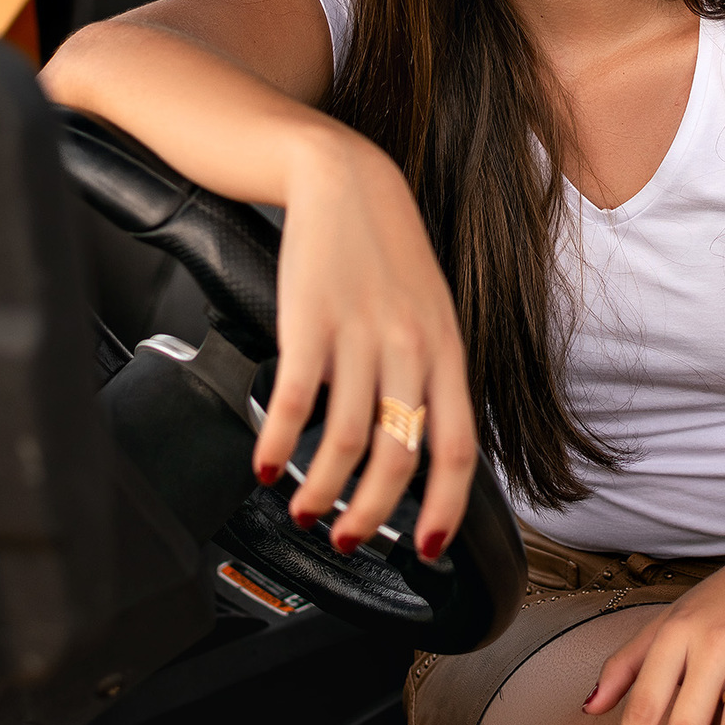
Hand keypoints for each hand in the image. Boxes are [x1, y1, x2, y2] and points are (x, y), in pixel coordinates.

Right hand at [253, 126, 476, 559]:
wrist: (344, 176)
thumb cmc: (386, 249)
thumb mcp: (431, 309)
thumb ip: (432, 373)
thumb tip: (424, 446)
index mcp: (447, 349)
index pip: (457, 447)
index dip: (444, 509)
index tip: (426, 548)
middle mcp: (410, 346)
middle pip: (400, 456)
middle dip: (373, 514)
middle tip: (348, 539)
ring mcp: (359, 333)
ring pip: (347, 440)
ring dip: (323, 490)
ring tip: (306, 510)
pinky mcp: (308, 319)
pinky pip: (292, 400)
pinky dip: (278, 443)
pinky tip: (267, 464)